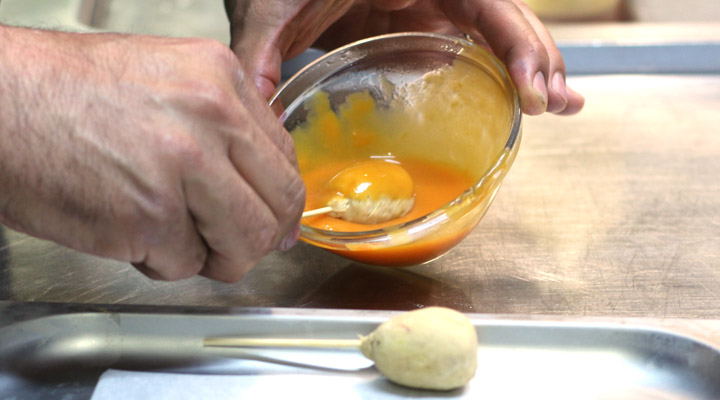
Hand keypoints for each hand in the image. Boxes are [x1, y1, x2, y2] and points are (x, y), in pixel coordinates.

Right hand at [0, 25, 304, 281]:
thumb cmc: (65, 92)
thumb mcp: (165, 78)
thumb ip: (220, 122)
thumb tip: (259, 173)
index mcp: (220, 80)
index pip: (284, 157)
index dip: (280, 199)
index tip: (275, 218)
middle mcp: (211, 119)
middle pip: (277, 204)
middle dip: (261, 237)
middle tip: (238, 246)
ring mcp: (182, 169)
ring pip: (245, 242)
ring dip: (221, 257)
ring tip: (185, 244)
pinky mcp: (148, 218)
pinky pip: (186, 264)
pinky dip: (165, 262)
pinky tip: (135, 236)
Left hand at [225, 0, 583, 114]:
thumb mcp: (271, 10)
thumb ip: (263, 56)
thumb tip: (256, 113)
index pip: (483, 1)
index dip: (516, 39)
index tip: (529, 85)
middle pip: (502, 16)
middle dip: (535, 58)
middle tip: (558, 105)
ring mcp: (426, 5)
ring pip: (493, 31)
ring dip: (527, 67)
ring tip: (554, 106)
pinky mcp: (416, 25)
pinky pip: (465, 46)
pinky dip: (493, 71)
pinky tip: (513, 97)